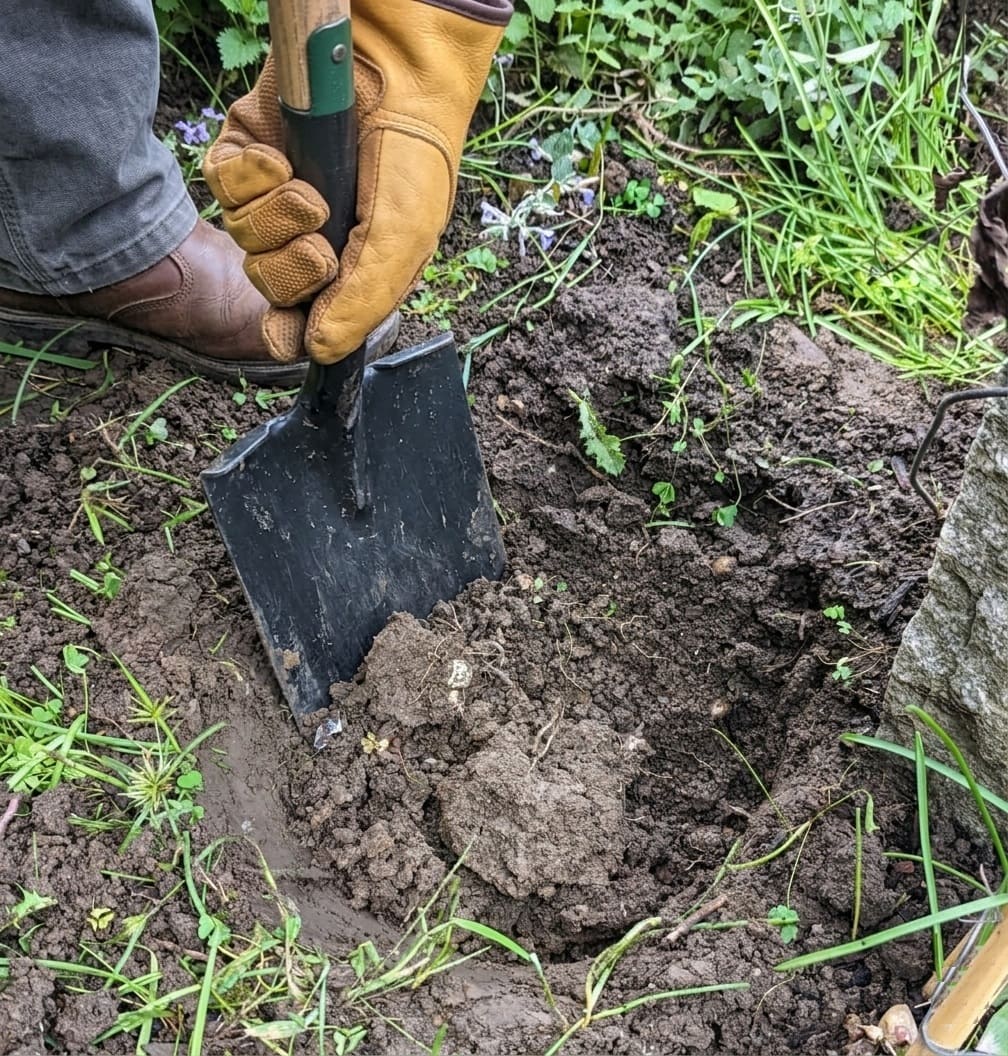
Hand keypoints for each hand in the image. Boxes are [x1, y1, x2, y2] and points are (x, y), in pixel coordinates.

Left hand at [203, 0, 511, 363]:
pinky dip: (250, 179)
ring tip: (309, 193)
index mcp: (351, 268)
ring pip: (242, 238)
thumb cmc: (411, 156)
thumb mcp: (403, 241)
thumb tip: (319, 352)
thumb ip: (362, 302)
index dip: (289, 331)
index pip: (304, 320)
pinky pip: (222, 187)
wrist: (394, 66)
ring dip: (274, 221)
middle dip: (291, 272)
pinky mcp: (246, 153)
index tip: (287, 332)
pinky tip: (280, 161)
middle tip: (322, 247)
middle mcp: (308, 236)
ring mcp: (275, 195)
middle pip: (269, 286)